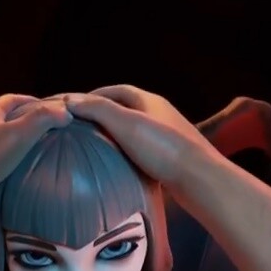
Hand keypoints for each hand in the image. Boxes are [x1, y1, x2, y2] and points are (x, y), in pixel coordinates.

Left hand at [0, 94, 71, 198]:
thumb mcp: (18, 135)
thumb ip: (42, 120)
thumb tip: (66, 112)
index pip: (14, 98)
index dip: (33, 101)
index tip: (51, 109)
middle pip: (5, 116)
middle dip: (25, 119)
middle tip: (45, 129)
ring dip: (14, 138)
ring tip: (33, 148)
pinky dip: (5, 154)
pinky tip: (13, 167)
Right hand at [62, 85, 218, 189]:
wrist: (201, 179)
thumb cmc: (163, 149)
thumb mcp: (126, 124)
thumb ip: (98, 110)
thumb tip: (69, 100)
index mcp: (149, 100)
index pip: (116, 90)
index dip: (92, 96)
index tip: (72, 107)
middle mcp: (160, 113)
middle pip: (125, 108)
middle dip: (102, 114)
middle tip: (80, 127)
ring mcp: (167, 136)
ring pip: (135, 130)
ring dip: (115, 134)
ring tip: (94, 147)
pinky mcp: (171, 157)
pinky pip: (142, 149)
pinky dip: (126, 151)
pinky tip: (118, 165)